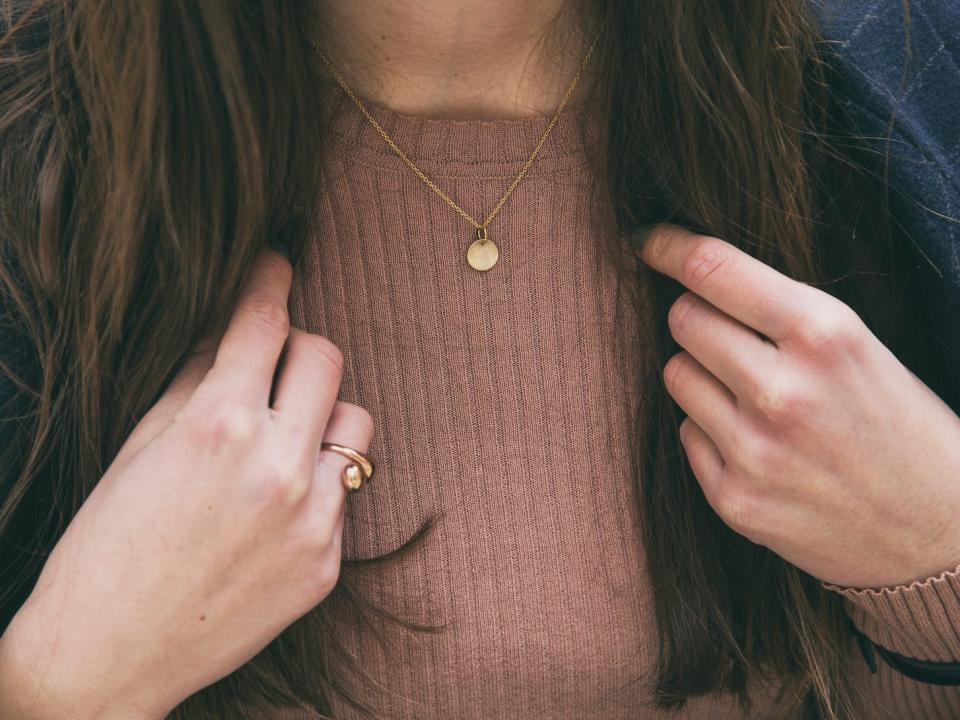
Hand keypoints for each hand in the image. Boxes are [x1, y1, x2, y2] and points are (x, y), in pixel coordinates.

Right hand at [0, 249, 372, 718]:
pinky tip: (273, 507)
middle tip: (270, 363)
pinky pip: (344, 492)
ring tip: (280, 440)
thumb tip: (234, 325)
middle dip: (297, 348)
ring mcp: (312, 519)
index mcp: (218, 426)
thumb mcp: (141, 445)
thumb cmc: (107, 546)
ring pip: (355, 422)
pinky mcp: (328, 562)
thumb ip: (196, 376)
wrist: (109, 655)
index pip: (265, 320)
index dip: (269, 279)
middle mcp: (276, 466)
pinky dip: (317, 483)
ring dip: (322, 416)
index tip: (275, 264)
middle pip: (326, 357)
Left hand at [638, 224, 959, 589]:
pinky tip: (757, 444)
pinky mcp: (734, 499)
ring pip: (675, 373)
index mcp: (824, 334)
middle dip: (697, 316)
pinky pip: (686, 433)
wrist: (939, 535)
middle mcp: (781, 390)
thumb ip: (782, 313)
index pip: (712, 269)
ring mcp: (754, 450)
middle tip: (731, 336)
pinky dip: (709, 430)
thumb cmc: (901, 427)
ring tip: (751, 395)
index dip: (666, 245)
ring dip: (701, 374)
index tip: (646, 240)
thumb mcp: (860, 346)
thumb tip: (696, 280)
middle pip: (682, 318)